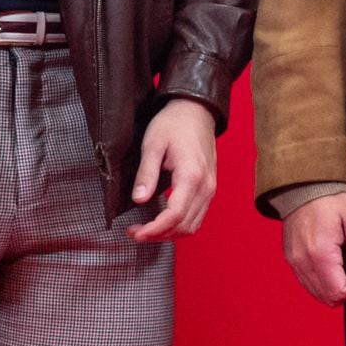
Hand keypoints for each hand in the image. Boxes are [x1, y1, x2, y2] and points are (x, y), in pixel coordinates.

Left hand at [128, 97, 219, 241]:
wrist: (196, 111)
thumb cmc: (173, 124)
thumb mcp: (152, 144)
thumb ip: (146, 174)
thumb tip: (139, 200)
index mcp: (191, 176)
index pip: (175, 215)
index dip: (154, 229)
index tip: (135, 233)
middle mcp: (206, 187)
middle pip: (184, 225)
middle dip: (158, 234)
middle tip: (134, 232)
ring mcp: (210, 189)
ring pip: (193, 225)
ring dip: (169, 233)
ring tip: (146, 230)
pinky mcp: (209, 188)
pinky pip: (197, 216)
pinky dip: (179, 225)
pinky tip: (162, 222)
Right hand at [284, 191, 345, 302]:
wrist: (305, 185)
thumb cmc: (334, 199)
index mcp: (320, 254)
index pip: (339, 293)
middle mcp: (303, 262)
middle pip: (328, 298)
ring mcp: (294, 262)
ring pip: (317, 294)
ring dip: (335, 288)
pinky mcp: (291, 259)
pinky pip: (308, 283)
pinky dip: (323, 283)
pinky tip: (334, 266)